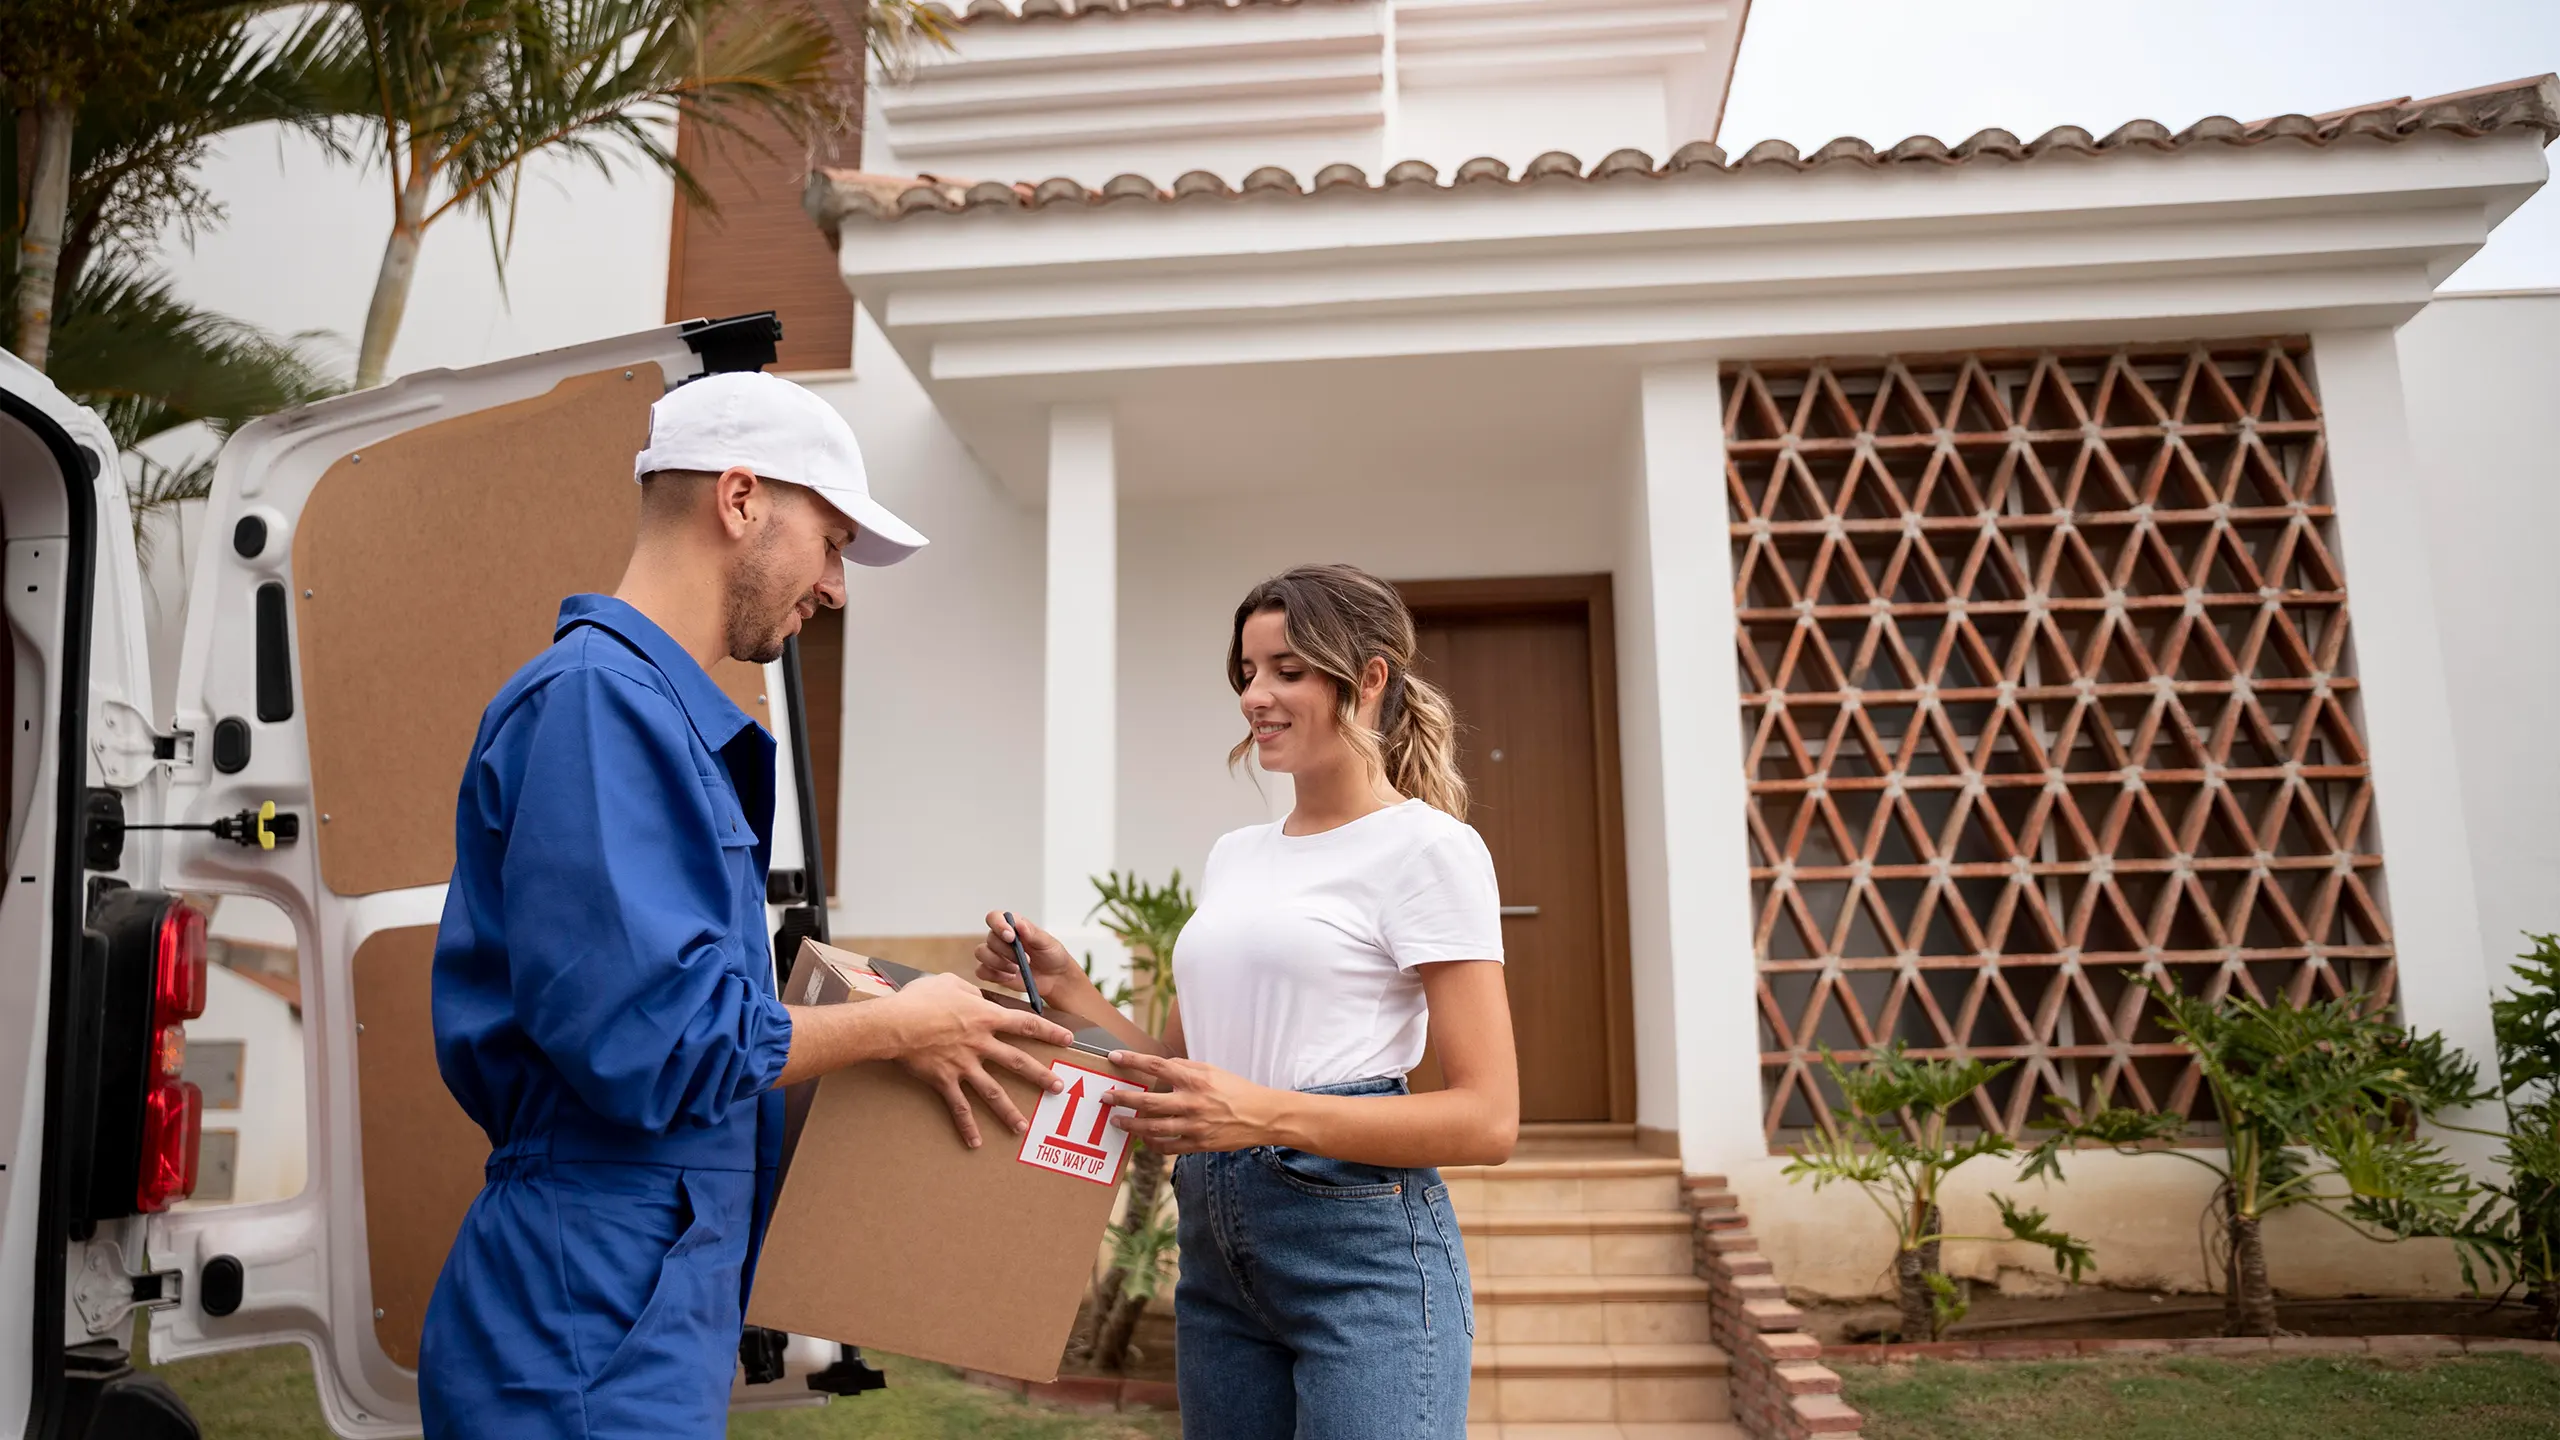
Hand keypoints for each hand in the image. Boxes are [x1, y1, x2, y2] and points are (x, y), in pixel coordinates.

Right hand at [878, 972, 1073, 1148]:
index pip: (1026, 1023)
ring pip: (993, 1092)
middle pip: (1018, 1062)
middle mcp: (980, 1043)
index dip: (1049, 1031)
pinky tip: (975, 1142)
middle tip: (1059, 1087)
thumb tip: (976, 993)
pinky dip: (966, 1126)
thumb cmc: (920, 999)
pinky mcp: (945, 1081)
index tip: (1068, 1040)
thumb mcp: (948, 982)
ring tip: (1023, 1127)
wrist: (895, 1024)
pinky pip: (959, 1107)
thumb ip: (968, 989)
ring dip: (1009, 1111)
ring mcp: (964, 1065)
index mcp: (985, 1016)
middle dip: (1041, 1076)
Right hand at [974, 910, 1084, 997]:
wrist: (1055, 978)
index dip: (999, 925)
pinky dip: (994, 975)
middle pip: (990, 939)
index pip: (994, 917)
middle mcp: (1001, 938)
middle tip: (1026, 960)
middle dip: (1007, 951)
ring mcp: (995, 955)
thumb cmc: (1051, 955)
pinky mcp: (993, 972)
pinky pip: (981, 971)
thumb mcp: (1048, 942)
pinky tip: (1010, 977)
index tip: (1011, 937)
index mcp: (1013, 925)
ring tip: (1017, 969)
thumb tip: (1019, 924)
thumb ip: (1033, 933)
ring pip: (981, 953)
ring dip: (998, 963)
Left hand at [1097, 1052, 1283, 1154]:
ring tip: (1116, 1121)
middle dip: (1121, 1099)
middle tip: (1105, 1097)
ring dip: (1130, 1125)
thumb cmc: (1236, 1089)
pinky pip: (1167, 1147)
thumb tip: (1161, 1065)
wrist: (1262, 1116)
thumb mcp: (1212, 1070)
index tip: (1114, 1057)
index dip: (1133, 1061)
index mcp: (1195, 1080)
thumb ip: (1185, 1067)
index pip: (1157, 1066)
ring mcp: (1193, 1126)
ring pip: (1152, 1128)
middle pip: (1147, 1101)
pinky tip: (1143, 1138)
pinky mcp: (1197, 1144)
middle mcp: (1191, 1102)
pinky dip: (1151, 1143)